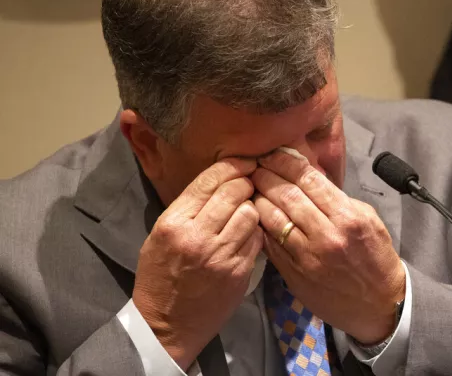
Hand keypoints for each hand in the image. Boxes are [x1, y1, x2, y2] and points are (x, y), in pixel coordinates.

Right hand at [133, 158, 263, 369]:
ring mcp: (221, 255)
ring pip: (251, 213)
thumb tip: (221, 180)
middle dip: (246, 183)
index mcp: (173, 223)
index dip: (232, 166)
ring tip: (246, 212)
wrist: (166, 325)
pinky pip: (257, 239)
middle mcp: (197, 236)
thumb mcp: (160, 235)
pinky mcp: (239, 272)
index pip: (210, 181)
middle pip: (235, 191)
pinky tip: (248, 234)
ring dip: (252, 208)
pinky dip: (256, 232)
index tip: (244, 162)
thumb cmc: (159, 276)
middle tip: (249, 184)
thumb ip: (189, 207)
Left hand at [252, 151, 405, 344]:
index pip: (309, 180)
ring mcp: (308, 258)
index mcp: (348, 217)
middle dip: (266, 176)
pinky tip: (255, 215)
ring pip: (272, 219)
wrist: (379, 303)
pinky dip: (260, 226)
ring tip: (251, 188)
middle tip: (255, 166)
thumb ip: (339, 199)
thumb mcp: (368, 219)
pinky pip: (270, 245)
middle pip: (286, 196)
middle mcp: (327, 236)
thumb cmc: (376, 257)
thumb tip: (309, 179)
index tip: (273, 154)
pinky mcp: (295, 275)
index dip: (286, 162)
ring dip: (258, 199)